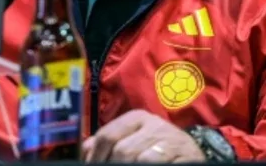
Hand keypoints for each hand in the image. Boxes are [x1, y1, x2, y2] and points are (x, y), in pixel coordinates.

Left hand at [82, 109, 203, 162]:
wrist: (191, 152)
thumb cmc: (155, 146)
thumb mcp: (131, 138)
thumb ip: (108, 142)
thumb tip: (87, 150)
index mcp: (136, 118)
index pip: (107, 136)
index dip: (96, 156)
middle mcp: (155, 125)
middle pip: (123, 150)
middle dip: (113, 165)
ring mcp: (173, 141)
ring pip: (142, 160)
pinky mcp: (188, 156)